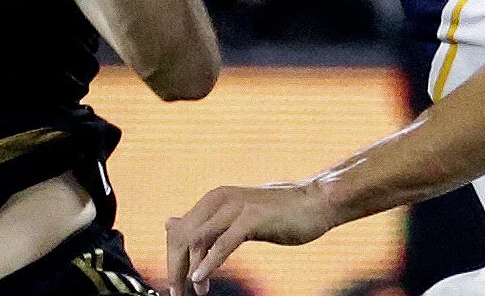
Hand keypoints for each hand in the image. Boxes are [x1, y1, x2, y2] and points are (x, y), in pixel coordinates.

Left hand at [166, 182, 333, 295]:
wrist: (316, 202)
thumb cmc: (279, 213)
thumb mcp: (236, 215)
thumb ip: (205, 222)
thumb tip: (168, 223)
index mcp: (213, 199)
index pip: (180, 230)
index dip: (173, 258)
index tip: (176, 283)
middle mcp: (218, 199)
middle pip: (183, 236)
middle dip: (176, 266)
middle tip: (178, 292)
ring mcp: (234, 207)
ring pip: (198, 240)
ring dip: (191, 269)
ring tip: (195, 292)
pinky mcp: (251, 218)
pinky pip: (222, 244)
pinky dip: (208, 263)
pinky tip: (200, 280)